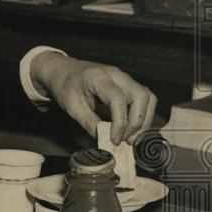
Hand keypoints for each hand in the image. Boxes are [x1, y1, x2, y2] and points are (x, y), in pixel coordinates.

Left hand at [29, 52, 156, 144]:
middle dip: (138, 122)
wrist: (64, 70)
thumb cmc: (65, 86)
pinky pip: (143, 98)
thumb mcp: (71, 107)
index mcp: (98, 78)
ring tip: (131, 138)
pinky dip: (142, 115)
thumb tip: (105, 140)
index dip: (120, 123)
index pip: (118, 100)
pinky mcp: (127, 83)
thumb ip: (89, 123)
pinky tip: (132, 129)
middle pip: (140, 96)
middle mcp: (116, 75)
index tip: (115, 140)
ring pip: (147, 97)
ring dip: (143, 120)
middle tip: (127, 140)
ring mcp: (124, 77)